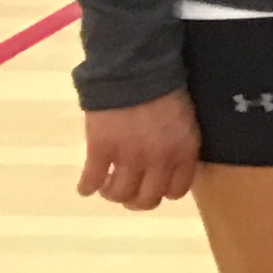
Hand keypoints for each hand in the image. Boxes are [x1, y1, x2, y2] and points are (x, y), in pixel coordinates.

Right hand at [78, 92, 201, 210]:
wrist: (135, 71)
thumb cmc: (165, 91)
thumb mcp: (186, 121)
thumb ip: (179, 147)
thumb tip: (166, 168)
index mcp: (183, 153)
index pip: (176, 191)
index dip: (163, 192)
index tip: (154, 188)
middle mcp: (158, 161)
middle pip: (147, 199)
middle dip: (137, 201)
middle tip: (129, 193)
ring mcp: (128, 158)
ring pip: (120, 194)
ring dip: (112, 194)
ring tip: (107, 187)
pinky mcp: (101, 150)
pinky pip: (92, 180)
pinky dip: (87, 187)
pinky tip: (86, 186)